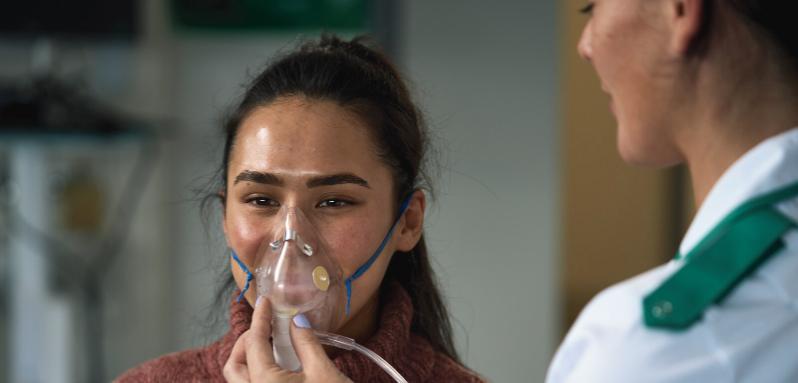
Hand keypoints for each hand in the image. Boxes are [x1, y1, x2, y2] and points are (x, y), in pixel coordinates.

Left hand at [223, 297, 351, 382]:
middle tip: (264, 326)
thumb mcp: (323, 372)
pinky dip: (259, 374)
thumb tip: (297, 321)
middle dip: (245, 342)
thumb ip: (306, 342)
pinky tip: (280, 367)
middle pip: (233, 365)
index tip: (264, 302)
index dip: (260, 319)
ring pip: (241, 381)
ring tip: (273, 345)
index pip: (254, 343)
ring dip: (250, 360)